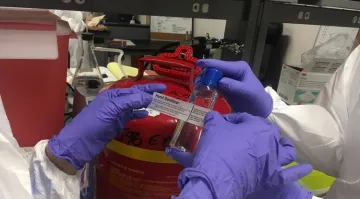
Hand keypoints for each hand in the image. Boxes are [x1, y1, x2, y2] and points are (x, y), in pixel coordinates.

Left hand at [47, 84, 165, 170]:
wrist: (81, 142)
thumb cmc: (94, 122)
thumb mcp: (112, 108)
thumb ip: (130, 101)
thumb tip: (148, 97)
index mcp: (114, 94)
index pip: (135, 88)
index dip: (149, 87)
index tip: (163, 87)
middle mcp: (116, 101)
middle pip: (136, 96)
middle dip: (150, 94)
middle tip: (165, 95)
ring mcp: (117, 113)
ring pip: (135, 106)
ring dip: (147, 104)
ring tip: (159, 103)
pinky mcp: (118, 123)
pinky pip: (131, 116)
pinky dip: (140, 114)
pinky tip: (147, 114)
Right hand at [166, 112, 311, 197]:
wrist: (218, 176)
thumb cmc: (217, 148)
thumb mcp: (212, 127)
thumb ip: (215, 118)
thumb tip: (214, 116)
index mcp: (257, 126)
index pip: (246, 118)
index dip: (234, 119)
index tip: (224, 123)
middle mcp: (271, 141)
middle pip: (268, 132)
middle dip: (257, 131)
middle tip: (244, 134)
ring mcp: (274, 160)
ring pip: (286, 152)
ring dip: (285, 147)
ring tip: (283, 145)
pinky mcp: (273, 177)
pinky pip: (290, 175)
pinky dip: (300, 171)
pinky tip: (308, 168)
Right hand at [196, 59, 272, 116]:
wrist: (260, 110)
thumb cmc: (257, 99)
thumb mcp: (248, 92)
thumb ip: (234, 86)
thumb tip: (220, 81)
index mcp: (239, 68)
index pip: (221, 65)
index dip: (209, 64)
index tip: (198, 64)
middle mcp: (232, 71)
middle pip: (214, 70)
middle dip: (204, 74)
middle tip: (196, 83)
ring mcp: (227, 79)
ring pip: (212, 77)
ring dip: (204, 80)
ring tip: (197, 87)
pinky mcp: (224, 87)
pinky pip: (213, 84)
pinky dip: (206, 86)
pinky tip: (201, 90)